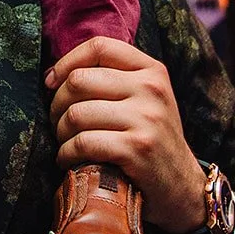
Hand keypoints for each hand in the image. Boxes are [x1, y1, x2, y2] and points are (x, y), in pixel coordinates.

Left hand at [46, 36, 208, 233]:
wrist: (183, 187)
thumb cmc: (152, 139)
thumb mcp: (145, 99)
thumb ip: (112, 79)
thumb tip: (52, 76)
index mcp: (151, 70)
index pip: (99, 46)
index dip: (66, 62)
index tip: (52, 82)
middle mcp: (151, 89)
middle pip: (79, 80)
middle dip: (57, 104)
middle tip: (57, 121)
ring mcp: (146, 118)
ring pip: (76, 114)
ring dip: (60, 133)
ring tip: (65, 143)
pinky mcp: (137, 148)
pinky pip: (83, 143)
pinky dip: (66, 154)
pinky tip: (68, 161)